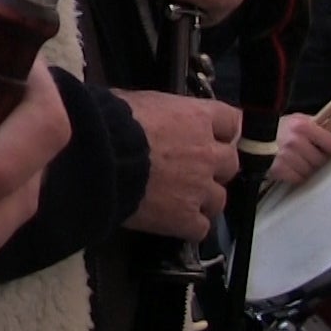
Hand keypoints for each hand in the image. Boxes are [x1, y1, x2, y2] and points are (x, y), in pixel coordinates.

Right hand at [114, 90, 240, 239]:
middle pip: (230, 163)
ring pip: (219, 199)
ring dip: (204, 199)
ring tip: (181, 200)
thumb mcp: (140, 102)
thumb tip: (152, 116)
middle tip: (191, 170)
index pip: (231, 122)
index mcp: (197, 118)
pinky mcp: (185, 218)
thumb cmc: (112, 122)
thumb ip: (161, 112)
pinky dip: (189, 226)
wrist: (98, 158)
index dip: (220, 131)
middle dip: (214, 167)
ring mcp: (200, 188)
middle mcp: (208, 153)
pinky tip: (172, 222)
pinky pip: (201, 228)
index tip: (210, 136)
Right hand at [267, 114, 330, 184]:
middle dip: (316, 159)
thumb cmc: (275, 129)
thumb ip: (316, 124)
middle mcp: (295, 140)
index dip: (330, 148)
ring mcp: (286, 156)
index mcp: (302, 125)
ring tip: (296, 160)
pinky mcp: (279, 169)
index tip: (326, 148)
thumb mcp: (296, 119)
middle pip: (321, 160)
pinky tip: (289, 167)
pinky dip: (295, 176)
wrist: (249, 138)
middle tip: (306, 154)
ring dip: (306, 169)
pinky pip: (298, 179)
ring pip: (311, 171)